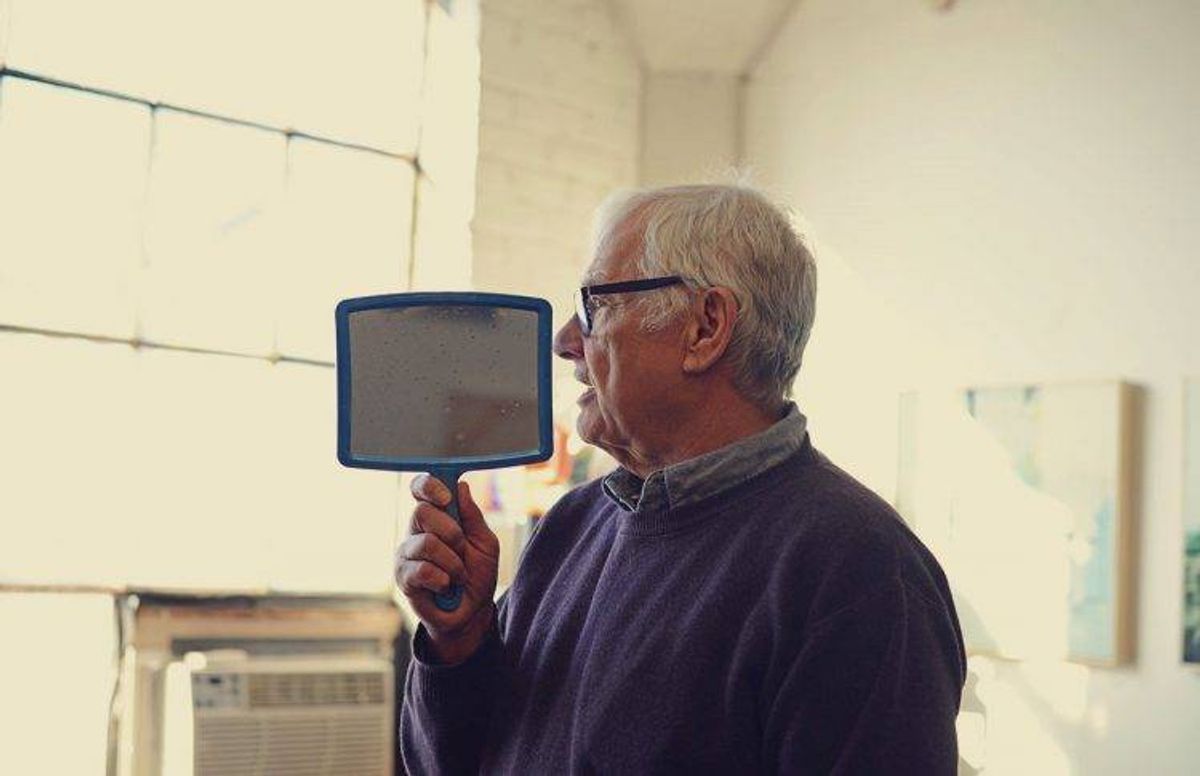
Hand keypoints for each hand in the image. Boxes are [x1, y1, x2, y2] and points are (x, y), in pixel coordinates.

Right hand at [396, 474, 499, 663]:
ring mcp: (406, 553)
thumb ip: (472, 516)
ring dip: (453, 562)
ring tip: (458, 575)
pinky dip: (443, 580)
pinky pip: (422, 570)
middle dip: (452, 532)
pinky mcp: (403, 577)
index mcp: (436, 517)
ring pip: (426, 543)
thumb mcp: (485, 542)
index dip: (429, 486)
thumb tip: (460, 486)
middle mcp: (416, 531)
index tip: (446, 497)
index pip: (420, 488)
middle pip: (422, 511)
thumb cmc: (477, 574)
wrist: (472, 612)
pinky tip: (444, 587)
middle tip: (462, 550)